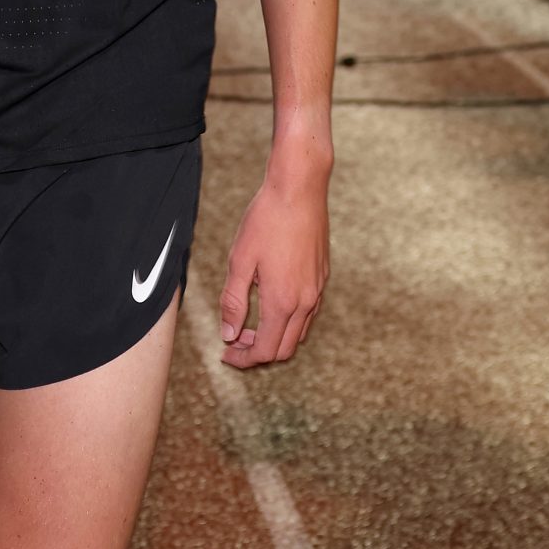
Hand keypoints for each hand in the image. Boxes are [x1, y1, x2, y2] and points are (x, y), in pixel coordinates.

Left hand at [217, 162, 328, 368]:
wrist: (300, 190)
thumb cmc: (266, 221)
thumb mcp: (240, 261)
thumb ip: (233, 301)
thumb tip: (228, 334)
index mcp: (282, 301)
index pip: (264, 350)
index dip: (243, 358)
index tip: (226, 353)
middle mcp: (305, 301)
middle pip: (284, 348)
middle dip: (258, 352)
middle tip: (234, 340)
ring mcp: (317, 290)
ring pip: (298, 333)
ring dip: (274, 336)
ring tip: (249, 324)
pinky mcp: (322, 277)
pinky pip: (308, 313)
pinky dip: (289, 320)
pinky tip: (270, 302)